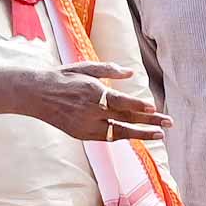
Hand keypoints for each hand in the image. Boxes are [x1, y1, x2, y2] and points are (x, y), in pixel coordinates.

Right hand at [0, 61, 166, 141]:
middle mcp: (91, 111)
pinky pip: (108, 137)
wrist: (36, 94)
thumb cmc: (62, 77)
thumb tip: (130, 73)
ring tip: (160, 135)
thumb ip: (108, 70)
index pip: (120, 102)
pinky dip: (124, 136)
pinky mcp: (82, 135)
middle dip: (149, 121)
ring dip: (142, 133)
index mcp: (92, 92)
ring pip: (119, 132)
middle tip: (169, 123)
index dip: (137, 106)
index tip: (153, 108)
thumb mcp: (84, 68)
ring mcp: (87, 125)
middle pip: (125, 118)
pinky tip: (138, 135)